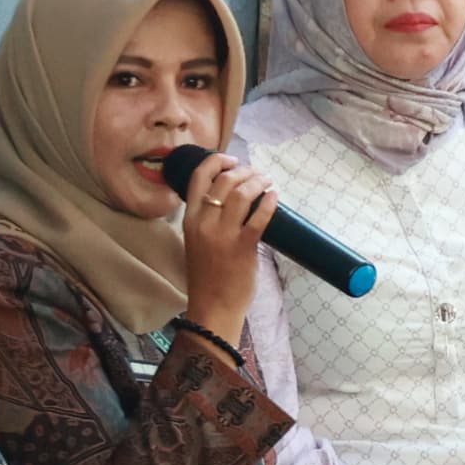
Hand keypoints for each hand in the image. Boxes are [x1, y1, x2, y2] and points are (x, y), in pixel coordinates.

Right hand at [172, 156, 284, 351]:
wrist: (212, 305)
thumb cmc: (208, 275)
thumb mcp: (197, 241)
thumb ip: (207, 219)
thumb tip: (231, 197)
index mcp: (189, 220)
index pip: (197, 179)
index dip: (216, 162)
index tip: (231, 159)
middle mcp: (203, 223)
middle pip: (224, 181)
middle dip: (244, 170)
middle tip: (256, 173)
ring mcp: (222, 235)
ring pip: (242, 194)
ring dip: (258, 181)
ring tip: (267, 181)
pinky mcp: (243, 246)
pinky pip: (259, 216)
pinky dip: (269, 202)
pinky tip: (274, 196)